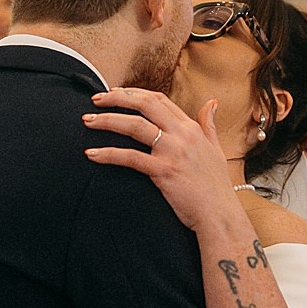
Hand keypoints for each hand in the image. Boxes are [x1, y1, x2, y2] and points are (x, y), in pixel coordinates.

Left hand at [82, 87, 244, 233]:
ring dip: (107, 120)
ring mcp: (173, 152)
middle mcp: (182, 135)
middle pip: (144, 104)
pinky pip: (130, 157)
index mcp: (191, 128)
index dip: (134, 93)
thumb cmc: (216, 186)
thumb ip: (209, 124)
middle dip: (116, 98)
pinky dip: (109, 154)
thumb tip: (212, 102)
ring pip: (134, 126)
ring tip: (87, 121)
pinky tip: (92, 154)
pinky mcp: (163, 171)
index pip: (159, 100)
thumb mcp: (216, 148)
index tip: (115, 93)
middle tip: (95, 99)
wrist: (219, 215)